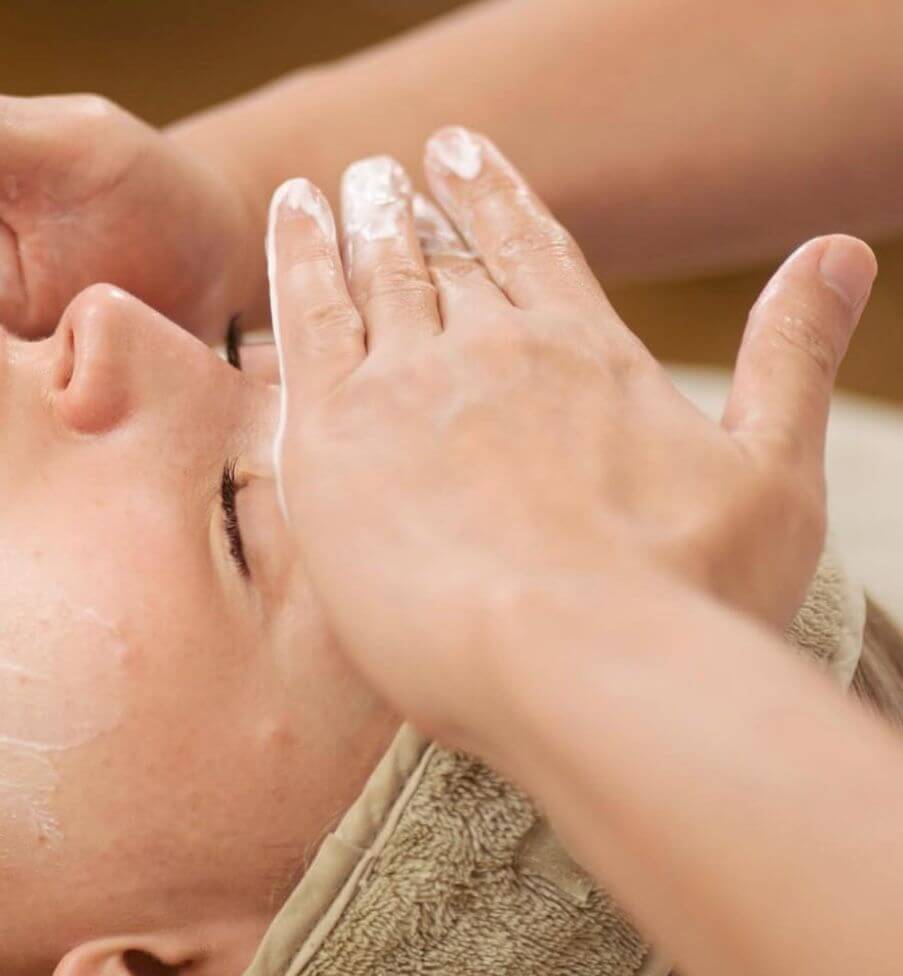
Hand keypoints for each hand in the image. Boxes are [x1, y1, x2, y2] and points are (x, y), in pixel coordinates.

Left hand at [267, 136, 875, 751]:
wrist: (580, 664)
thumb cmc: (685, 599)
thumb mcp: (774, 474)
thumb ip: (791, 358)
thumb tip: (841, 252)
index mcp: (590, 356)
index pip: (531, 250)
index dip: (494, 196)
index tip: (461, 155)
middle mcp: (497, 350)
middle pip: (444, 262)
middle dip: (413, 212)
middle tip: (384, 177)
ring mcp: (410, 387)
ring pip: (374, 275)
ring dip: (357, 222)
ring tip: (334, 189)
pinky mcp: (333, 438)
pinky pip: (304, 317)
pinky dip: (294, 254)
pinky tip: (289, 213)